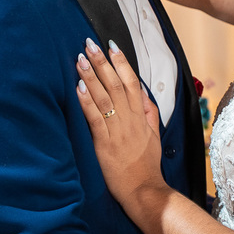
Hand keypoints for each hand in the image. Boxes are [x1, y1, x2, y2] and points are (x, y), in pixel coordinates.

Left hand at [75, 38, 165, 203]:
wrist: (145, 189)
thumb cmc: (148, 165)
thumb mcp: (154, 135)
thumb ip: (149, 113)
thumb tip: (144, 94)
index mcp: (141, 116)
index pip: (132, 82)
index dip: (122, 63)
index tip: (112, 45)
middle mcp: (130, 120)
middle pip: (116, 84)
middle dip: (102, 62)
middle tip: (90, 44)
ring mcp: (118, 131)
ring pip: (104, 98)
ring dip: (91, 76)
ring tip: (80, 59)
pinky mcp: (105, 144)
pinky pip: (95, 119)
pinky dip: (87, 102)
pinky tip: (78, 87)